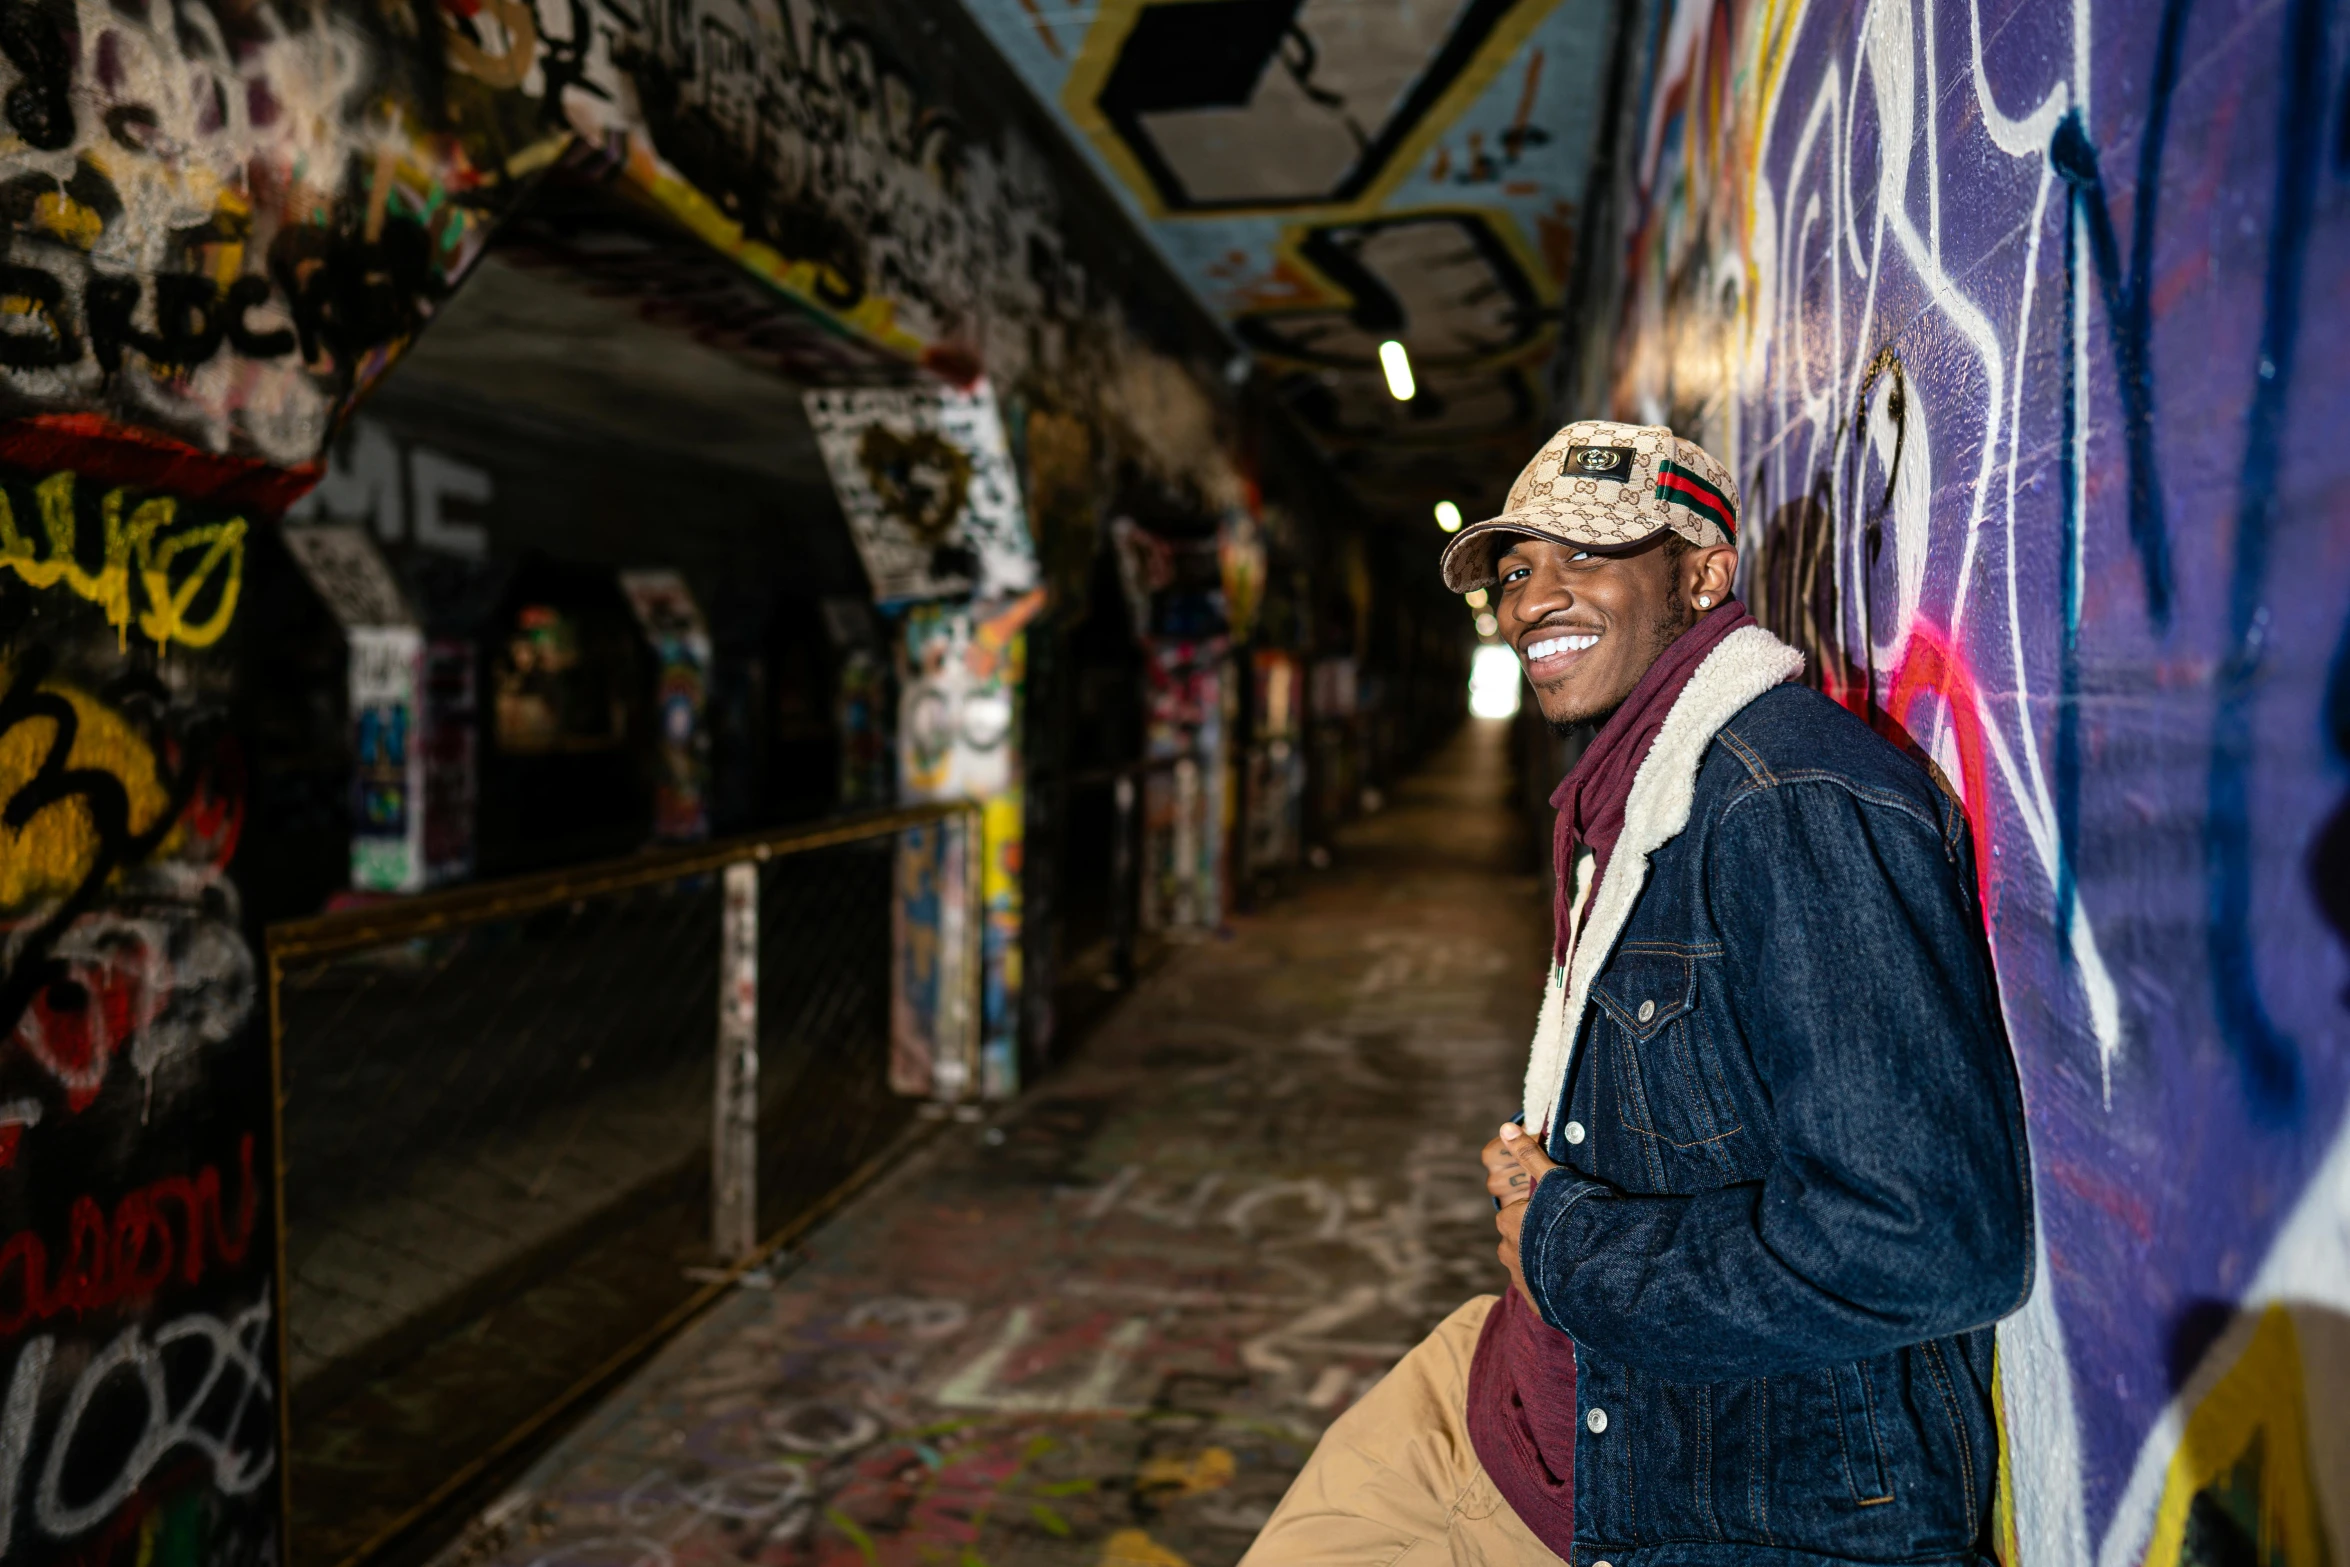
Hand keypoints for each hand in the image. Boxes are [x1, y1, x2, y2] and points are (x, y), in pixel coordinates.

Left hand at [1485, 1122, 1558, 1308]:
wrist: (1592, 1273)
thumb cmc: (1572, 1220)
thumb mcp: (1553, 1180)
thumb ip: (1529, 1155)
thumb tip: (1504, 1127)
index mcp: (1509, 1222)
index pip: (1517, 1212)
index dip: (1539, 1211)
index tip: (1560, 1214)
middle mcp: (1507, 1252)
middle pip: (1521, 1238)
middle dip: (1539, 1238)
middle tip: (1568, 1235)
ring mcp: (1520, 1280)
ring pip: (1529, 1265)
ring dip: (1545, 1262)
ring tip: (1573, 1258)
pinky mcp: (1536, 1304)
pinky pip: (1541, 1291)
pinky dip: (1553, 1287)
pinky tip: (1573, 1281)